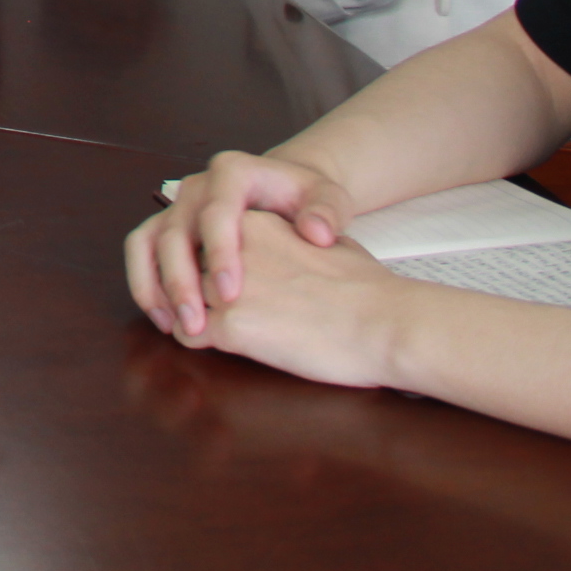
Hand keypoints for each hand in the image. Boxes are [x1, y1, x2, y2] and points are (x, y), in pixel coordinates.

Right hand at [126, 149, 359, 338]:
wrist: (287, 189)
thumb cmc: (308, 198)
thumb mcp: (329, 198)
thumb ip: (327, 212)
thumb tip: (317, 233)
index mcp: (233, 172)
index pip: (217, 211)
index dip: (220, 253)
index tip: (231, 295)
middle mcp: (196, 186)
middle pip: (174, 231)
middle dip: (180, 280)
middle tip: (194, 324)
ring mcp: (176, 206)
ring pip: (146, 241)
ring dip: (152, 285)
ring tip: (171, 326)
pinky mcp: (167, 227)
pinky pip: (142, 253)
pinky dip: (147, 286)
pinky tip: (166, 320)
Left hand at [143, 206, 409, 389]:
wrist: (390, 323)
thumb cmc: (369, 289)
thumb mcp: (323, 242)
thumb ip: (290, 238)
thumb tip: (294, 244)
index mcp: (255, 222)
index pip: (207, 240)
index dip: (208, 264)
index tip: (216, 283)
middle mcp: (234, 246)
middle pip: (188, 268)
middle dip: (191, 290)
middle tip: (195, 309)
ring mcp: (228, 285)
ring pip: (181, 300)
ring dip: (191, 317)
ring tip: (206, 330)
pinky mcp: (231, 325)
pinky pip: (187, 335)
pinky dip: (196, 343)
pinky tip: (220, 347)